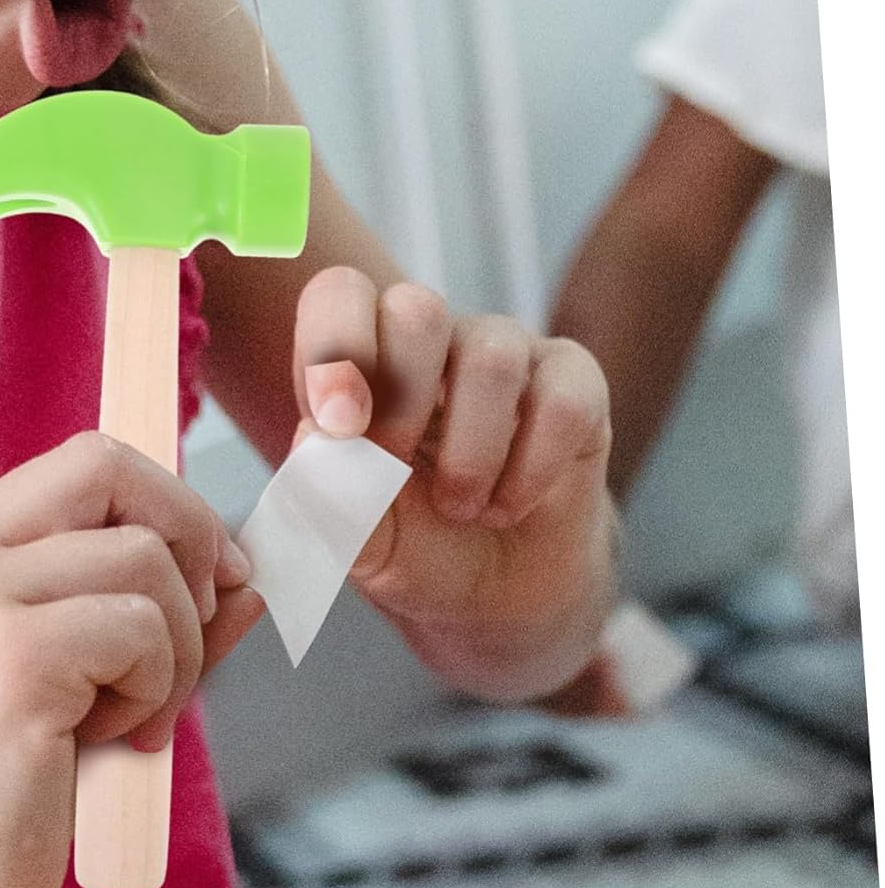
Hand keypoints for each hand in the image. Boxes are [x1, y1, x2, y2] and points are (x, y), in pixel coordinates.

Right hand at [0, 432, 259, 887]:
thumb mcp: (80, 677)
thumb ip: (156, 618)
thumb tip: (247, 579)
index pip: (87, 461)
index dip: (166, 499)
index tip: (211, 572)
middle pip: (111, 470)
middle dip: (190, 534)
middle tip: (200, 622)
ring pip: (143, 559)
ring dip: (174, 646)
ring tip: (132, 717)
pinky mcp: (12, 658)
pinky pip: (140, 631)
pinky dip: (156, 688)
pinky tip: (112, 741)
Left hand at [292, 268, 616, 703]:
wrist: (494, 592)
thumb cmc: (412, 544)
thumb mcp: (357, 539)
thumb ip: (327, 493)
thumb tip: (314, 434)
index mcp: (363, 355)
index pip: (340, 294)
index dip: (334, 346)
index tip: (338, 425)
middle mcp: (434, 338)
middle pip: (417, 308)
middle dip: (402, 403)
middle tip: (397, 472)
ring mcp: (506, 352)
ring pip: (491, 359)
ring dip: (470, 455)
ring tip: (461, 509)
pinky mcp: (574, 383)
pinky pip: (561, 402)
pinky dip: (530, 470)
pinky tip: (509, 506)